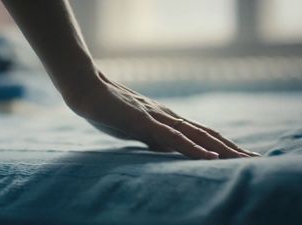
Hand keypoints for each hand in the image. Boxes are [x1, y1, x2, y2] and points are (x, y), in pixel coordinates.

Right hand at [67, 71, 259, 159]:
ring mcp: (157, 118)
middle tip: (253, 158)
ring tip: (242, 159)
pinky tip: (209, 156)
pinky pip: (172, 137)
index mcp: (165, 120)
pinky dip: (192, 148)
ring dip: (220, 148)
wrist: (88, 91)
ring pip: (196, 135)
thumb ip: (151, 138)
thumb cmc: (108, 110)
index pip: (199, 133)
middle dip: (229, 147)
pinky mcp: (144, 121)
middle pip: (205, 133)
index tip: (238, 156)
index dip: (220, 144)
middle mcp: (167, 118)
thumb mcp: (134, 129)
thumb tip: (165, 150)